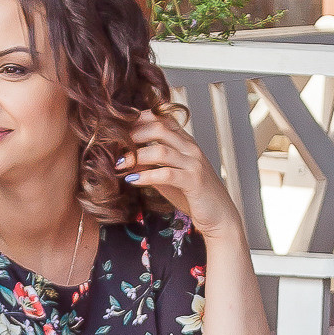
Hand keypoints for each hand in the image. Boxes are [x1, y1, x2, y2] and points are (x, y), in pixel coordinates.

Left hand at [120, 106, 237, 236]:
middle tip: (114, 145)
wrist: (219, 216)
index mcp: (186, 142)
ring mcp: (194, 163)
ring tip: (119, 164)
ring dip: (135, 156)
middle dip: (133, 134)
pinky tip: (131, 181)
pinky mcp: (194, 181)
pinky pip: (166, 174)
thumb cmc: (192, 195)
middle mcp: (191, 148)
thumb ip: (150, 166)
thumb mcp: (168, 177)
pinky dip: (145, 176)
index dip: (139, 119)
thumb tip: (124, 159)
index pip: (162, 119)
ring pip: (160, 149)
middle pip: (159, 128)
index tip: (118, 129)